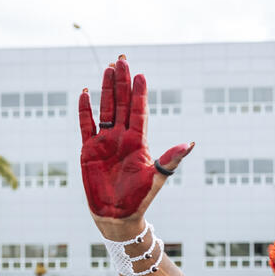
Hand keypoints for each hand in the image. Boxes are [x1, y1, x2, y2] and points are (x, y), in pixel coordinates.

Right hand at [78, 55, 194, 234]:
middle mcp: (122, 137)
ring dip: (105, 90)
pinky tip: (85, 92)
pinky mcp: (89, 149)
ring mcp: (105, 141)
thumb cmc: (140, 198)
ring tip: (107, 69)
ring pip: (106, 109)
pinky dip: (85, 109)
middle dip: (121, 82)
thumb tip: (190, 144)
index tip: (140, 74)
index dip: (139, 93)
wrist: (117, 216)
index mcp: (139, 142)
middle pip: (122, 103)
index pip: (139, 111)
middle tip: (121, 59)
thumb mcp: (157, 178)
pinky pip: (86, 124)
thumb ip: (170, 159)